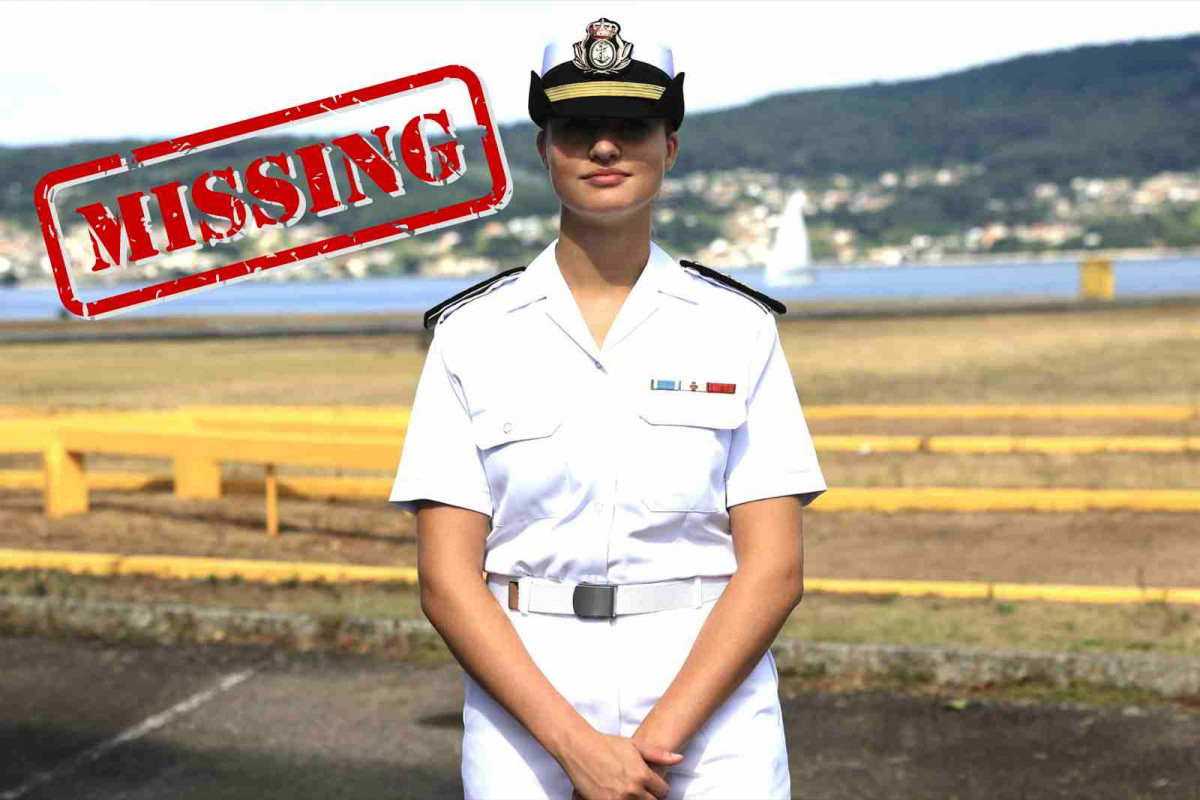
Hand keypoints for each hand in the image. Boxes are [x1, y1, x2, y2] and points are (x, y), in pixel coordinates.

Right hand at [561, 730, 682, 799]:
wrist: (580, 749)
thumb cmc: (608, 744)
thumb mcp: (635, 745)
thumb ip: (659, 754)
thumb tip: (680, 759)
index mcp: (642, 775)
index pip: (663, 791)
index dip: (660, 787)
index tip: (653, 784)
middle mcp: (632, 791)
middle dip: (650, 797)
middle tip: (642, 789)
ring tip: (632, 792)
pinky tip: (619, 794)